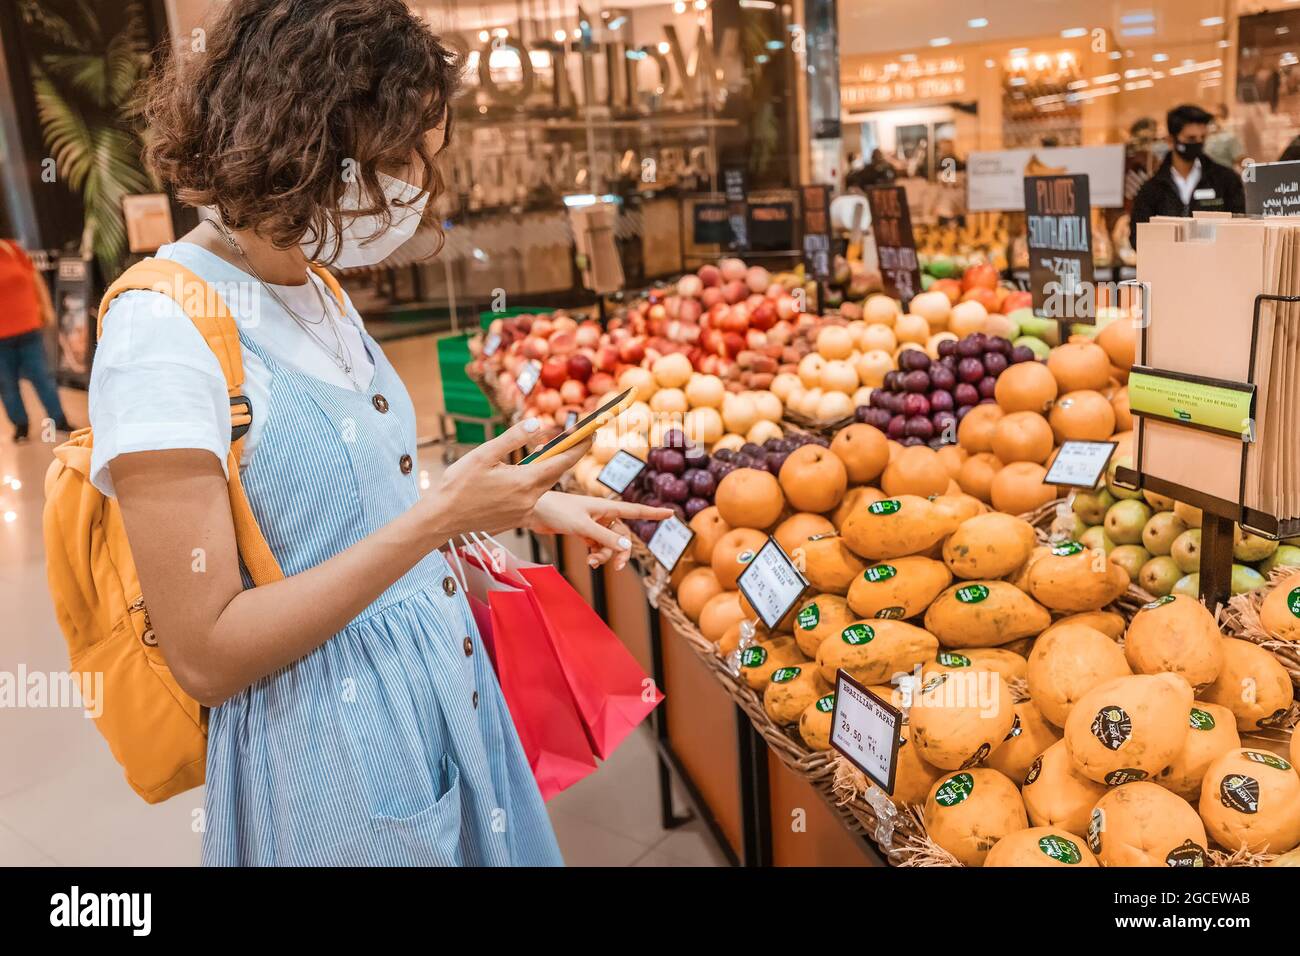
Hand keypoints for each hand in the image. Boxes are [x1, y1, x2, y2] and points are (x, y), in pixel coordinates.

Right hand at [425, 419, 589, 539]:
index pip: (563, 461)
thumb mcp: (483, 455)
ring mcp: (524, 511)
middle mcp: (530, 499)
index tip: (591, 432)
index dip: (580, 446)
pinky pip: (534, 497)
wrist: (443, 518)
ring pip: (545, 485)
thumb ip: (512, 438)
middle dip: (568, 455)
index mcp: (525, 482)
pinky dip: (535, 482)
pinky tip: (526, 473)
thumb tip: (537, 423)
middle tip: (576, 437)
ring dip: (549, 468)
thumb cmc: (459, 485)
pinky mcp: (517, 519)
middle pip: (557, 473)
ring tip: (549, 451)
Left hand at [528, 491, 671, 569]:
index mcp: (606, 507)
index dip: (653, 514)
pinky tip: (590, 561)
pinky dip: (597, 554)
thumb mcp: (582, 526)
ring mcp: (593, 524)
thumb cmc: (557, 511)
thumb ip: (604, 538)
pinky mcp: (583, 532)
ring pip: (610, 543)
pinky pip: (598, 546)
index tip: (671, 514)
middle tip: (618, 567)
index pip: (635, 511)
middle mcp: (603, 515)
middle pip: (623, 536)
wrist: (533, 511)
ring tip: (593, 562)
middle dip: (621, 551)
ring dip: (605, 555)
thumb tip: (626, 548)